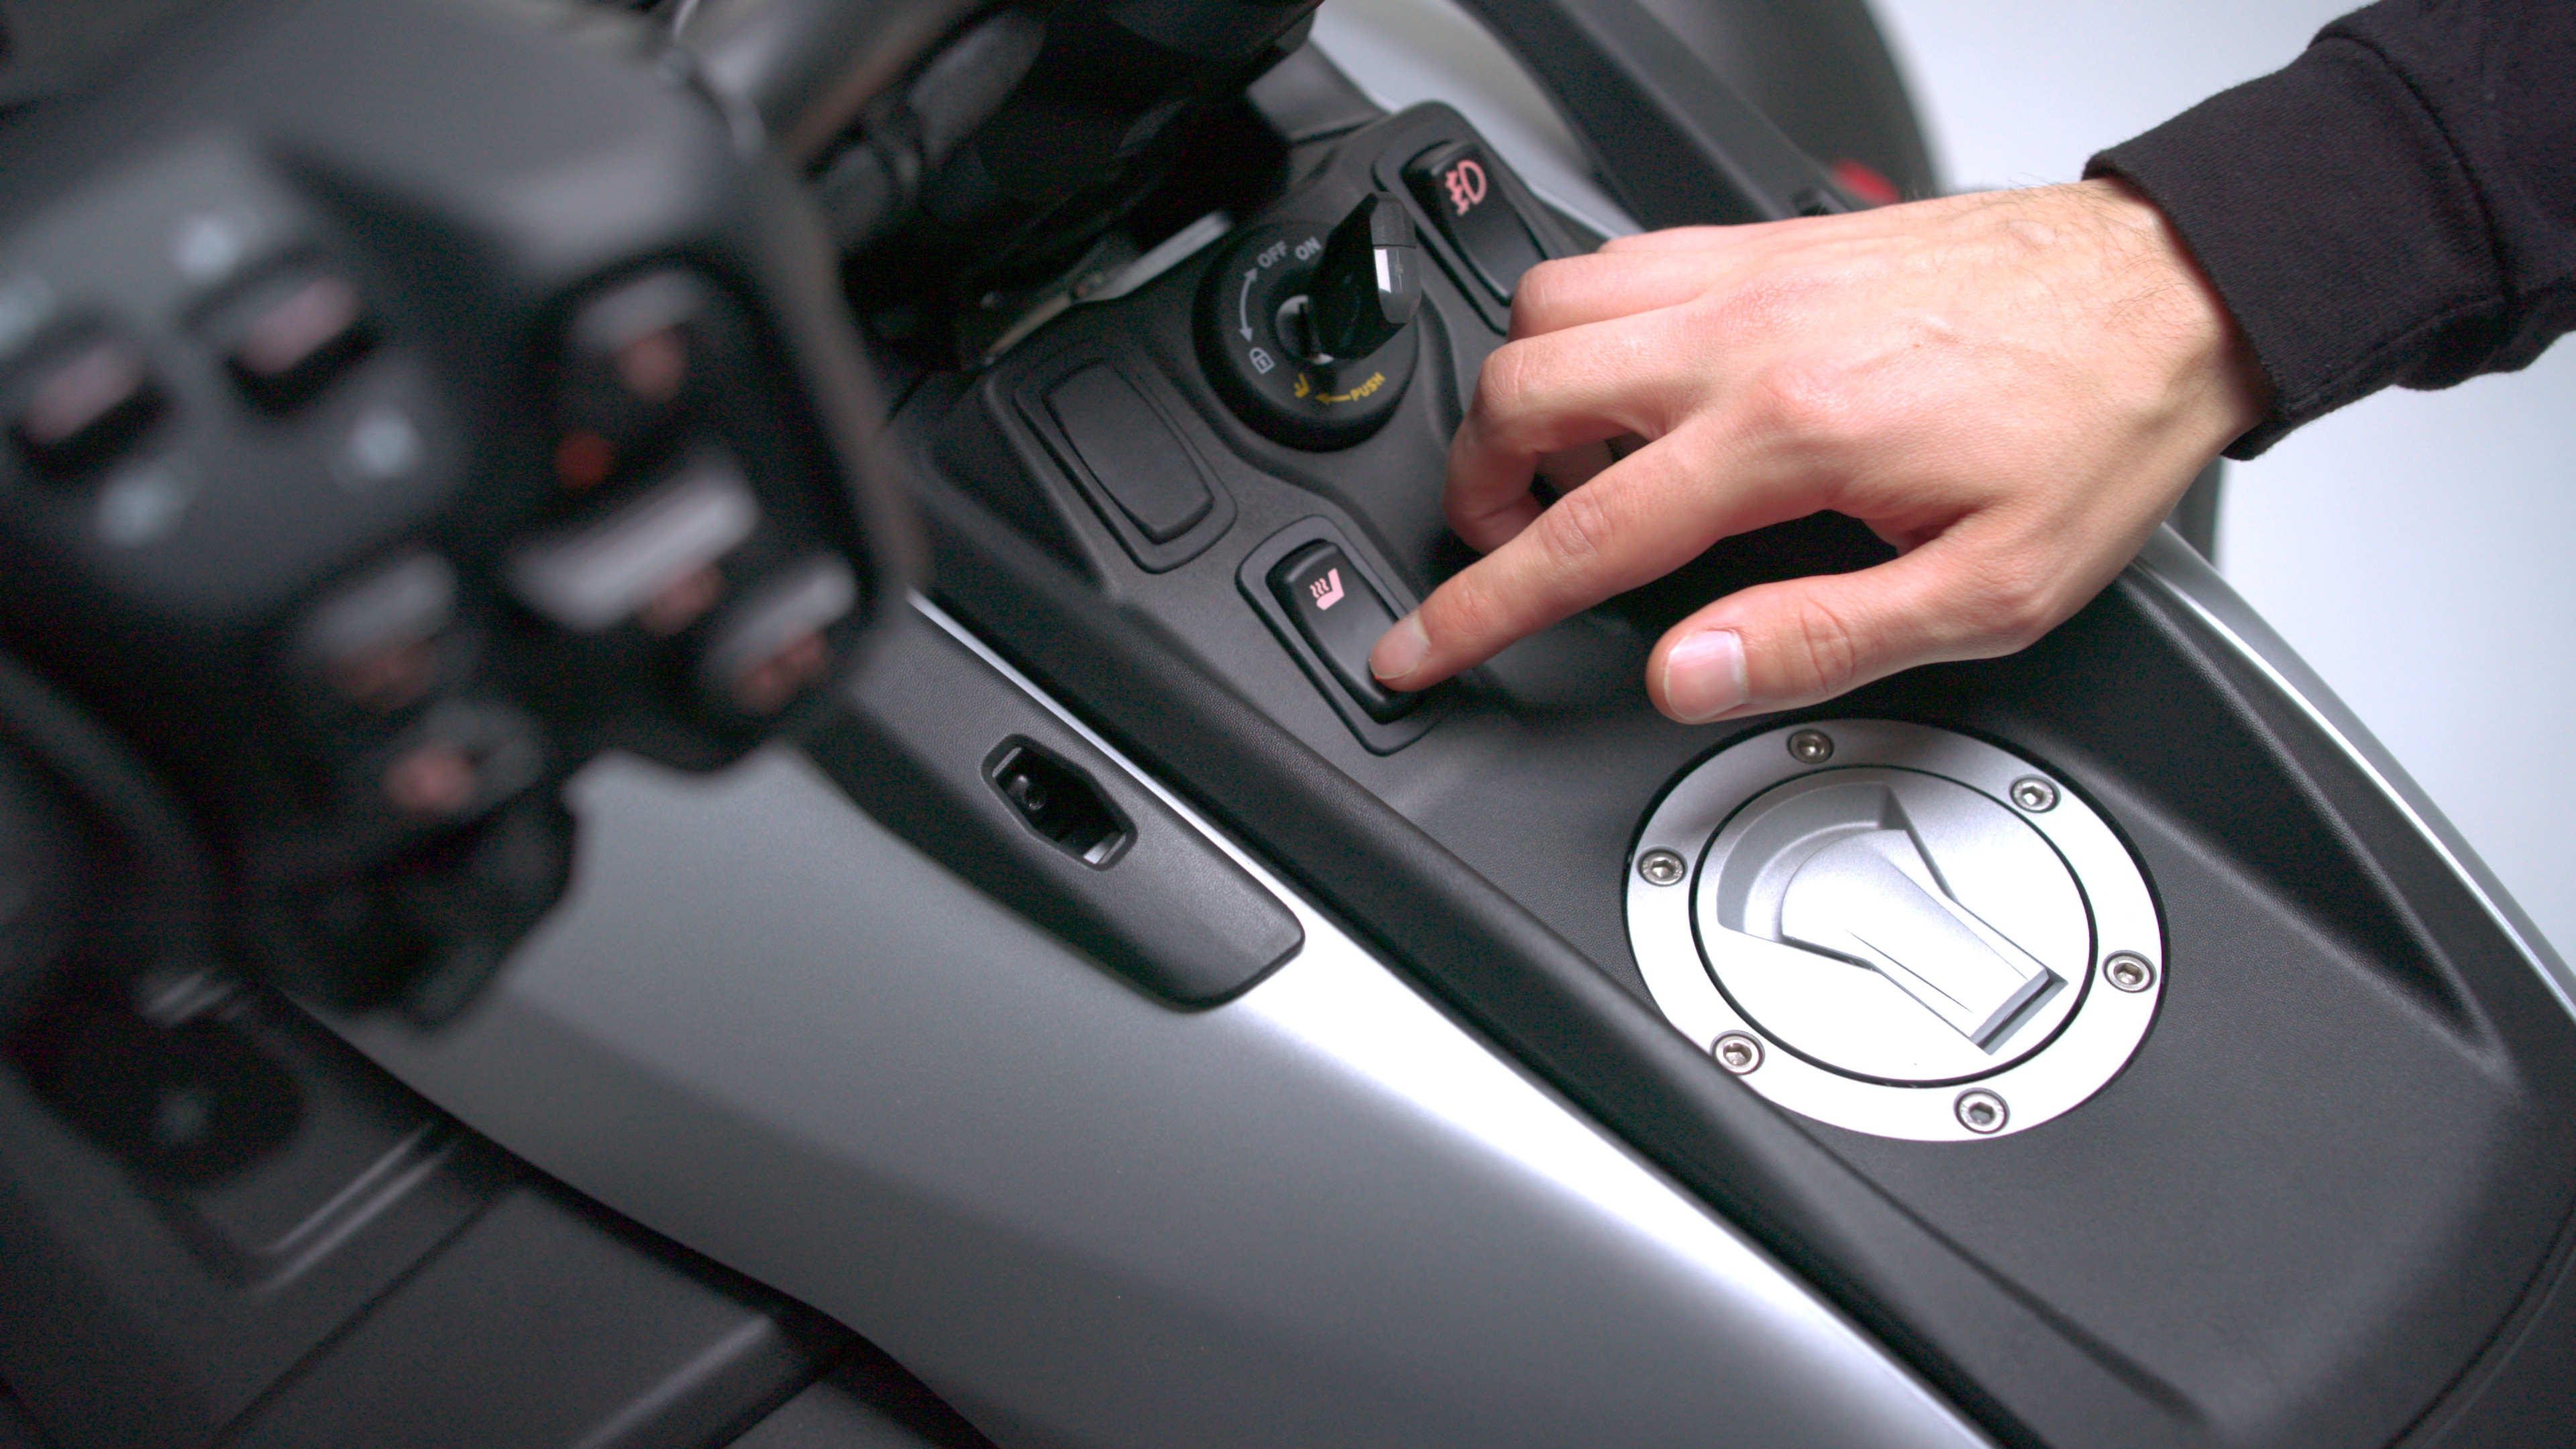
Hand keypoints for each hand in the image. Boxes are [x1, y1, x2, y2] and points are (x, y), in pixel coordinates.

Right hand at [1366, 179, 2267, 721]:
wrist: (2171, 292)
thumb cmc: (2096, 425)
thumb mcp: (1990, 589)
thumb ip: (1819, 638)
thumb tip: (1687, 675)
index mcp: (1790, 430)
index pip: (1581, 533)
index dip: (1479, 607)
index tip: (1420, 644)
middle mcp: (1747, 331)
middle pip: (1521, 391)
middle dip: (1475, 487)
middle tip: (1505, 550)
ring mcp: (1750, 271)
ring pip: (1547, 304)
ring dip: (1518, 394)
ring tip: (1559, 468)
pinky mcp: (1766, 238)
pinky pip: (1615, 257)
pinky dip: (1579, 323)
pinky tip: (1627, 384)